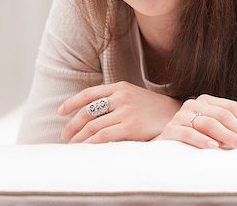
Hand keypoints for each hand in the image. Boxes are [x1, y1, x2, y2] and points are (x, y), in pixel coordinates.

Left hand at [58, 81, 180, 142]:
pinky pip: (103, 136)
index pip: (89, 93)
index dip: (71, 103)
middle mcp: (121, 96)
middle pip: (88, 112)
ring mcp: (126, 110)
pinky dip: (91, 144)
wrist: (176, 115)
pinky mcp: (131, 126)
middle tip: (66, 136)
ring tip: (74, 146)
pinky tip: (87, 149)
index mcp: (120, 86)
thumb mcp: (133, 96)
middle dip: (73, 125)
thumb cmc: (152, 108)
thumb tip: (90, 113)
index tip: (61, 112)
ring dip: (79, 138)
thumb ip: (114, 99)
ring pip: (93, 126)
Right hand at [154, 94, 236, 149]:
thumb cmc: (194, 138)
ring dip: (227, 136)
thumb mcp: (213, 130)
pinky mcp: (171, 129)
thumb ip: (231, 127)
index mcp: (206, 101)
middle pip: (222, 114)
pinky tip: (214, 147)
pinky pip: (189, 133)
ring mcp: (181, 115)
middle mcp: (194, 104)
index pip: (231, 106)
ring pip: (209, 123)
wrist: (163, 147)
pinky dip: (203, 140)